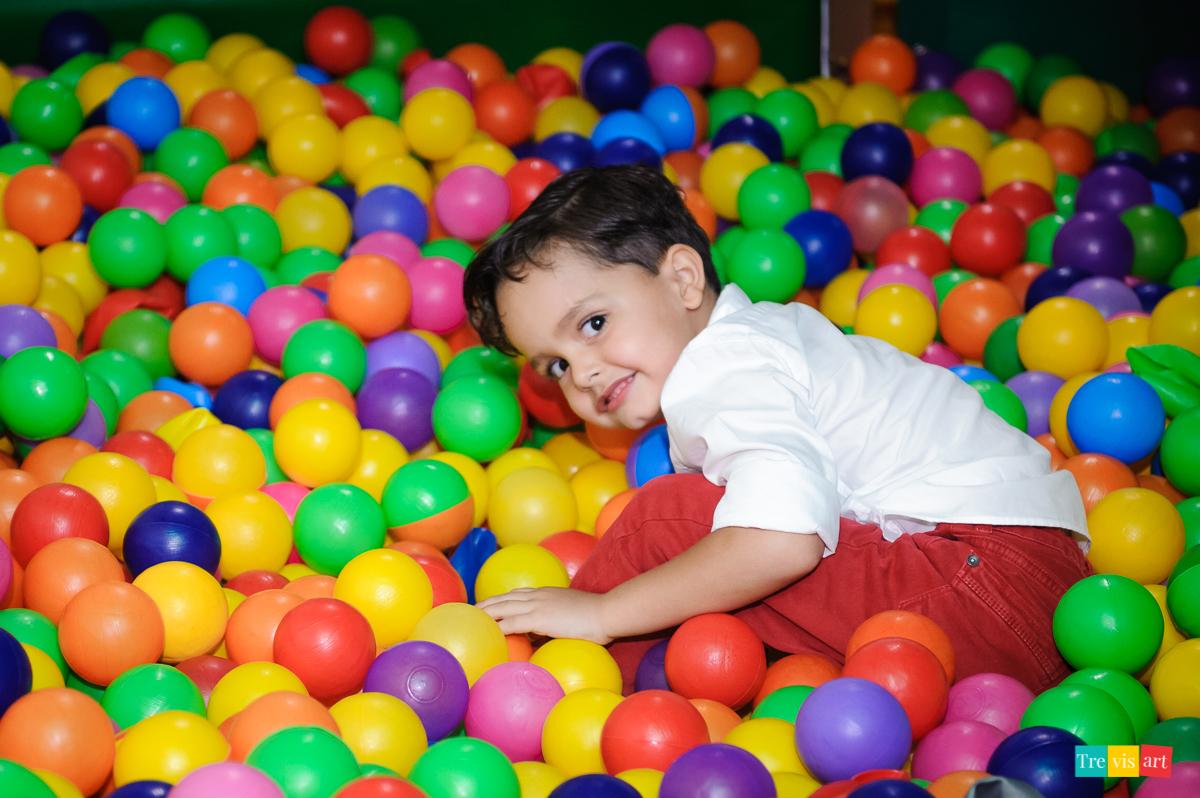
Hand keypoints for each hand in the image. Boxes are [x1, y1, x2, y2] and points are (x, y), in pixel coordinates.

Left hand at [477, 587, 612, 644]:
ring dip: (484, 613)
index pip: (515, 595)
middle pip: (502, 598)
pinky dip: (496, 627)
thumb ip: (554, 623)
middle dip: (484, 605)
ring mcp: (537, 605)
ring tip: (470, 620)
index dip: (499, 600)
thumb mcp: (569, 617)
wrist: (607, 613)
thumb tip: (539, 636)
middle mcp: (537, 596)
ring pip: (501, 607)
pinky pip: (511, 623)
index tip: (486, 607)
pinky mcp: (539, 618)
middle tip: (468, 612)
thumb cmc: (595, 618)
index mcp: (545, 594)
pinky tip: (486, 633)